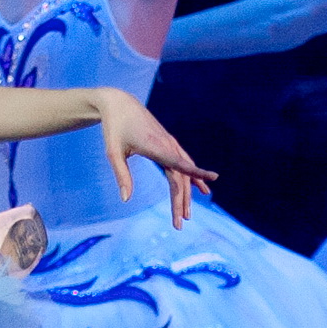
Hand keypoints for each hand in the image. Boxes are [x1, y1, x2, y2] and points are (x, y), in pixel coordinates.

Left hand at [92, 87, 215, 225]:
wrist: (119, 104)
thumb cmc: (114, 128)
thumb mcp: (113, 152)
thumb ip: (122, 175)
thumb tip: (126, 199)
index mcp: (155, 146)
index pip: (179, 164)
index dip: (197, 172)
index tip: (213, 179)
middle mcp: (167, 145)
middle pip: (180, 177)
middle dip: (181, 201)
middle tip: (180, 223)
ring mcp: (170, 144)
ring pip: (183, 172)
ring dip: (187, 193)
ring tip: (187, 215)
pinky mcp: (168, 143)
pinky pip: (183, 163)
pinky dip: (191, 176)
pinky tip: (200, 188)